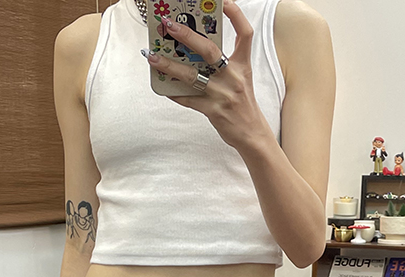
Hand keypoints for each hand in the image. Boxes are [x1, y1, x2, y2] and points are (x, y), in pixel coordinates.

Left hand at [143, 0, 270, 150]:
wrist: (251, 134)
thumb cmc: (243, 104)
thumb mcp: (241, 79)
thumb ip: (223, 63)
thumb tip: (196, 49)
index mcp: (243, 65)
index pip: (245, 33)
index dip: (236, 15)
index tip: (225, 2)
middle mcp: (233, 77)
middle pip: (209, 50)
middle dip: (187, 35)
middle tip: (169, 25)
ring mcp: (222, 94)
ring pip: (191, 75)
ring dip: (169, 65)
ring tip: (153, 56)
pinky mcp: (213, 111)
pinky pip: (188, 99)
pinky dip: (174, 92)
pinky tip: (163, 87)